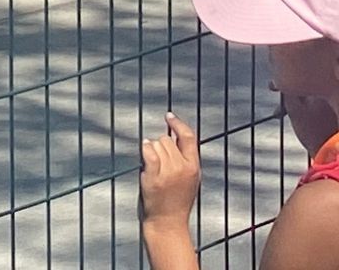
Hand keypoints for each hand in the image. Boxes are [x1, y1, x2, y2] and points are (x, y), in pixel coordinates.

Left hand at [140, 111, 200, 237]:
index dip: (178, 123)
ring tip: (155, 167)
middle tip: (160, 162)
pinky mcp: (154, 177)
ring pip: (156, 144)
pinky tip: (145, 151)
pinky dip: (145, 149)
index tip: (169, 116)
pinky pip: (148, 152)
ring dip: (152, 150)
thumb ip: (187, 158)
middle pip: (167, 140)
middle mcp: (182, 168)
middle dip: (161, 146)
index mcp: (194, 167)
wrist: (168, 223)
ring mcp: (167, 173)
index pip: (188, 137)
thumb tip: (175, 136)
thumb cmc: (178, 202)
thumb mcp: (192, 179)